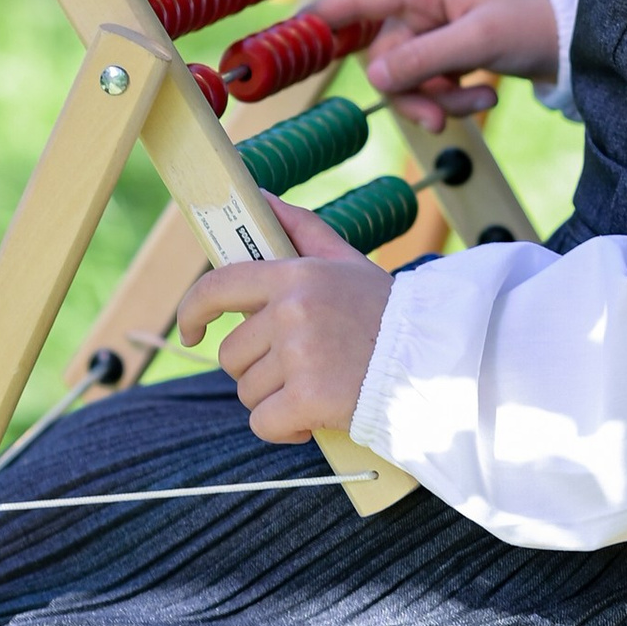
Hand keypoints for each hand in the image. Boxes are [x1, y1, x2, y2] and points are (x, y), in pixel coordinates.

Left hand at [174, 196, 392, 444]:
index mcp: (295, 275)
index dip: (193, 312)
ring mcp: (298, 356)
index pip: (218, 286)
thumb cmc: (387, 314)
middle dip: (258, 368)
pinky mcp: (306, 399)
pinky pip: (264, 424)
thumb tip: (258, 196)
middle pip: (232, 354)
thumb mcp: (346, 262)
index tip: (191, 332)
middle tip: (302, 368)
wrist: (435, 362)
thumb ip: (299, 228)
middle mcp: (290, 311)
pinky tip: (313, 418)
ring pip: (247, 392)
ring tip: (317, 388)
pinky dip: (284, 429)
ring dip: (275, 399)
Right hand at [315, 0, 559, 118]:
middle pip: (384, 56)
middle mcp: (424, 6)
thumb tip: (376, 76)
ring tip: (476, 102)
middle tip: (437, 115)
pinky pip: (431, 84)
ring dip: (437, 99)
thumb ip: (425, 58)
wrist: (576, 40)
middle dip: (410, 90)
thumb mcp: (479, 41)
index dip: (320, 18)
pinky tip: (486, 97)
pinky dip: (454, 98)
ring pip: (408, 78)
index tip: (286, 36)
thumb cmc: (532, 24)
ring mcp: (436, 31)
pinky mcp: (450, 54)